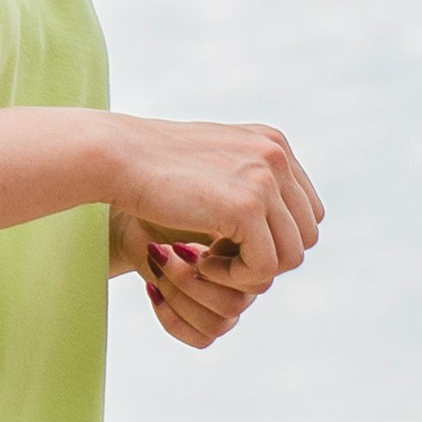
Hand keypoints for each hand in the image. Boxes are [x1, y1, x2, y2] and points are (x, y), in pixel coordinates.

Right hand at [100, 118, 320, 347]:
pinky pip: (265, 267)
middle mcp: (277, 154)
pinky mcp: (247, 205)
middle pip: (306, 234)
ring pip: (291, 255)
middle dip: (267, 257)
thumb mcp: (212, 164)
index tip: (230, 243)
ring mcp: (266, 178)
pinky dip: (236, 278)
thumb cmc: (150, 165)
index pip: (306, 210)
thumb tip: (269, 218)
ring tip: (208, 262)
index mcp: (274, 143)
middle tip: (219, 257)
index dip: (273, 238)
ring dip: (251, 271)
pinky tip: (201, 264)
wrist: (115, 156)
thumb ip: (245, 181)